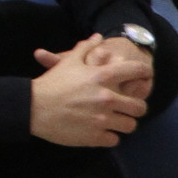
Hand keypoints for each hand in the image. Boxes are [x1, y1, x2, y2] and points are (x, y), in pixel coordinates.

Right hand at [29, 34, 151, 146]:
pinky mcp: (94, 137)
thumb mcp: (69, 62)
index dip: (145, 74)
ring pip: (130, 126)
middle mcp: (107, 98)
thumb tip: (98, 37)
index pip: (136, 71)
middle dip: (136, 108)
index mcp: (103, 77)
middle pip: (140, 107)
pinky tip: (103, 132)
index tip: (145, 78)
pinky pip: (114, 140)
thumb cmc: (51, 83)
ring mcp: (102, 119)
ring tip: (117, 122)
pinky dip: (110, 137)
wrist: (32, 108)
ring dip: (125, 124)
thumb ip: (86, 48)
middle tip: (129, 108)